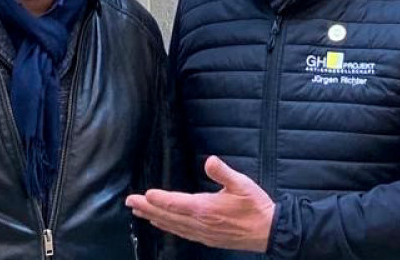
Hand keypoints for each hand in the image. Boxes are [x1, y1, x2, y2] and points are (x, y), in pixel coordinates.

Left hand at [125, 155, 274, 251]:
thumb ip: (223, 173)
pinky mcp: (207, 239)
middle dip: (147, 208)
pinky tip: (163, 224)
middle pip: (168, 216)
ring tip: (140, 213)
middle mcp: (200, 223)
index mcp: (205, 209)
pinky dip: (169, 228)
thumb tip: (209, 160)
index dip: (157, 199)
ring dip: (155, 218)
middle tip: (130, 202)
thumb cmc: (256, 206)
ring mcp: (202, 233)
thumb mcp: (242, 184)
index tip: (142, 195)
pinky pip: (182, 233)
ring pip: (173, 226)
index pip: (175, 203)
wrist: (269, 232)